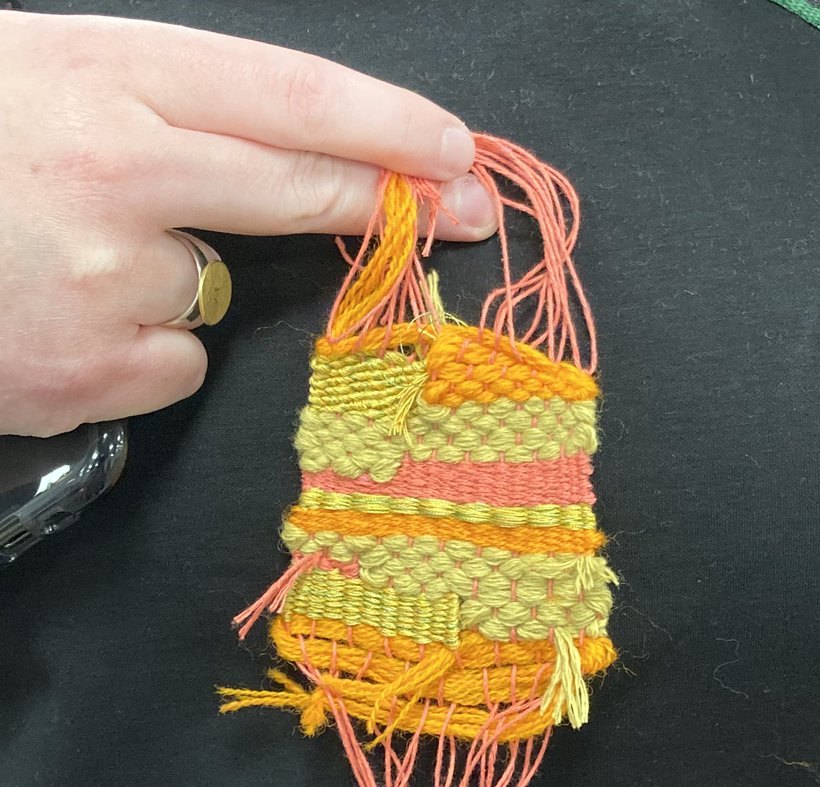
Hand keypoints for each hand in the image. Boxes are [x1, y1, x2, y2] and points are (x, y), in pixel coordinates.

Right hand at [0, 11, 493, 434]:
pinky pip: (169, 366)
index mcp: (102, 73)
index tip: (455, 146)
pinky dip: (133, 350)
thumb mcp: (28, 72)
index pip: (287, 93)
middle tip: (466, 209)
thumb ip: (145, 100)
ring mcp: (104, 280)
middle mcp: (117, 171)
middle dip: (395, 203)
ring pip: (209, 293)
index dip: (385, 122)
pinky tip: (54, 319)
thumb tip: (272, 141)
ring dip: (163, 281)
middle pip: (298, 187)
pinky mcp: (88, 372)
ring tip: (56, 258)